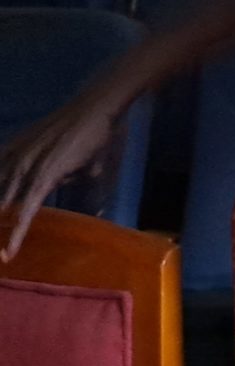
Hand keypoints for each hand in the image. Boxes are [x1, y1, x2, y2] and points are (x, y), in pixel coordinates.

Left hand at [0, 94, 122, 259]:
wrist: (94, 109)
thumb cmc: (85, 129)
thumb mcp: (61, 153)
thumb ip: (54, 171)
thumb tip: (58, 184)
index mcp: (10, 154)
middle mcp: (11, 160)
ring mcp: (26, 168)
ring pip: (5, 207)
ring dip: (2, 230)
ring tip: (1, 255)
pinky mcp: (43, 176)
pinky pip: (27, 209)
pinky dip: (19, 230)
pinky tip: (11, 249)